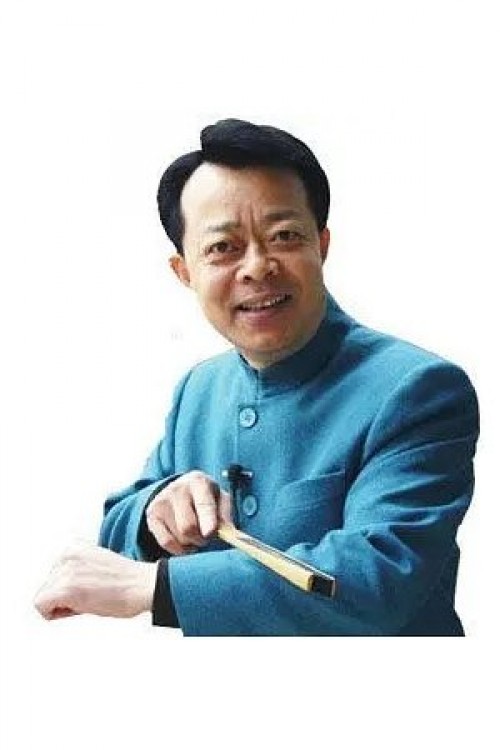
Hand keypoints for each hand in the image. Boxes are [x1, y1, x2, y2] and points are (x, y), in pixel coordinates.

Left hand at [34, 542, 156, 619]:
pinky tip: (82, 607)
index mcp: (74, 547)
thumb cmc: (128, 583)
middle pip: (47, 587)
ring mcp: (65, 570)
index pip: (54, 578)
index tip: (92, 589)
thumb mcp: (96, 566)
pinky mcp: (66, 587)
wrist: (143, 585)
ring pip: (43, 598)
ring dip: (64, 606)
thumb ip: (77, 571)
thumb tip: (61, 590)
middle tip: (92, 596)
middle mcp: (66, 555)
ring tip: (90, 600)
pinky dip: (57, 614)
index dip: (71, 591)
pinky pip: (41, 606)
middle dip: (65, 598)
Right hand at [146, 471, 231, 555]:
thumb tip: (229, 533)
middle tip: (207, 536)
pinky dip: (179, 548)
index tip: (210, 533)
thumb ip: (226, 514)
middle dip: (202, 538)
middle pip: (188, 527)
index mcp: (198, 482)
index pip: (203, 504)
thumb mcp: (220, 498)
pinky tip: (184, 541)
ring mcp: (161, 502)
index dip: (207, 520)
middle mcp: (177, 489)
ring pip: (178, 537)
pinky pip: (166, 542)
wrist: (180, 488)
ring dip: (191, 543)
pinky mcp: (151, 515)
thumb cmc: (206, 496)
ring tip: (195, 534)